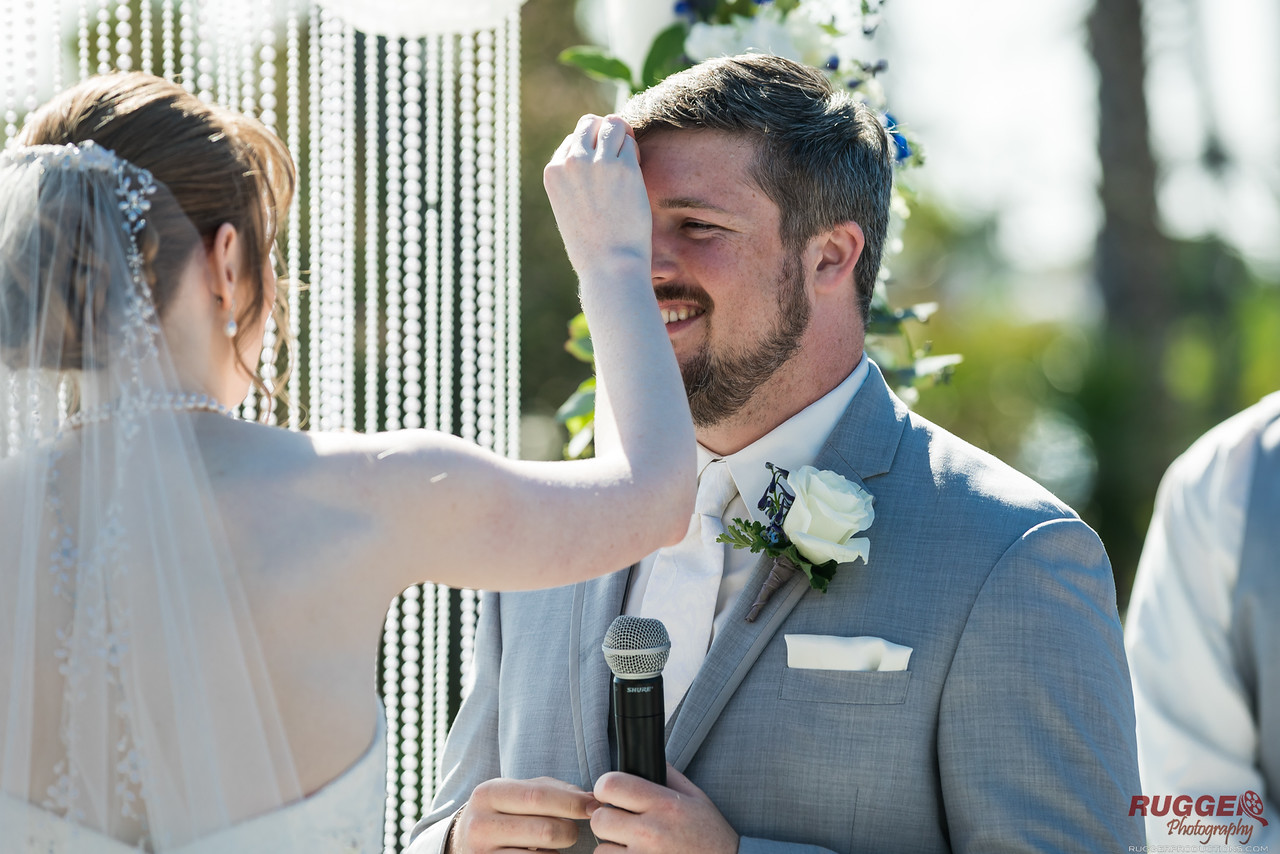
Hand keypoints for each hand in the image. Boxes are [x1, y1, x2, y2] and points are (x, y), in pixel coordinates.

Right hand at [449, 776, 597, 852]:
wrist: (462, 841)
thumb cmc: (502, 812)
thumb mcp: (516, 792)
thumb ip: (551, 789)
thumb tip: (588, 798)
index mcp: (489, 793)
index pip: (538, 796)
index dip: (571, 802)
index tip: (594, 806)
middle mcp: (481, 824)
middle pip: (545, 830)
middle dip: (569, 830)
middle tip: (572, 829)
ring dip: (558, 850)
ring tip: (554, 842)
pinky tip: (542, 853)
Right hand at [543, 113, 650, 278]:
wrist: (608, 265)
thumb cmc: (592, 244)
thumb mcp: (569, 208)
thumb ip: (575, 179)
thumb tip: (596, 154)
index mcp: (553, 171)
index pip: (572, 140)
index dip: (590, 152)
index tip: (599, 175)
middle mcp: (571, 161)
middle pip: (590, 123)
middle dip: (606, 134)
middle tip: (618, 159)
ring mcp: (597, 162)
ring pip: (613, 124)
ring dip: (623, 138)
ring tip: (628, 164)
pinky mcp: (623, 167)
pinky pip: (630, 142)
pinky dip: (635, 154)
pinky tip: (635, 176)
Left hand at [589, 765, 738, 853]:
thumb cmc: (710, 834)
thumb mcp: (696, 797)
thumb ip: (669, 775)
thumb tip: (646, 758)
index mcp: (664, 804)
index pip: (612, 785)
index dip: (606, 787)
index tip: (611, 793)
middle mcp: (651, 832)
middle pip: (600, 818)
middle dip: (606, 818)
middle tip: (619, 821)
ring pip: (601, 848)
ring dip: (611, 846)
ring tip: (630, 845)